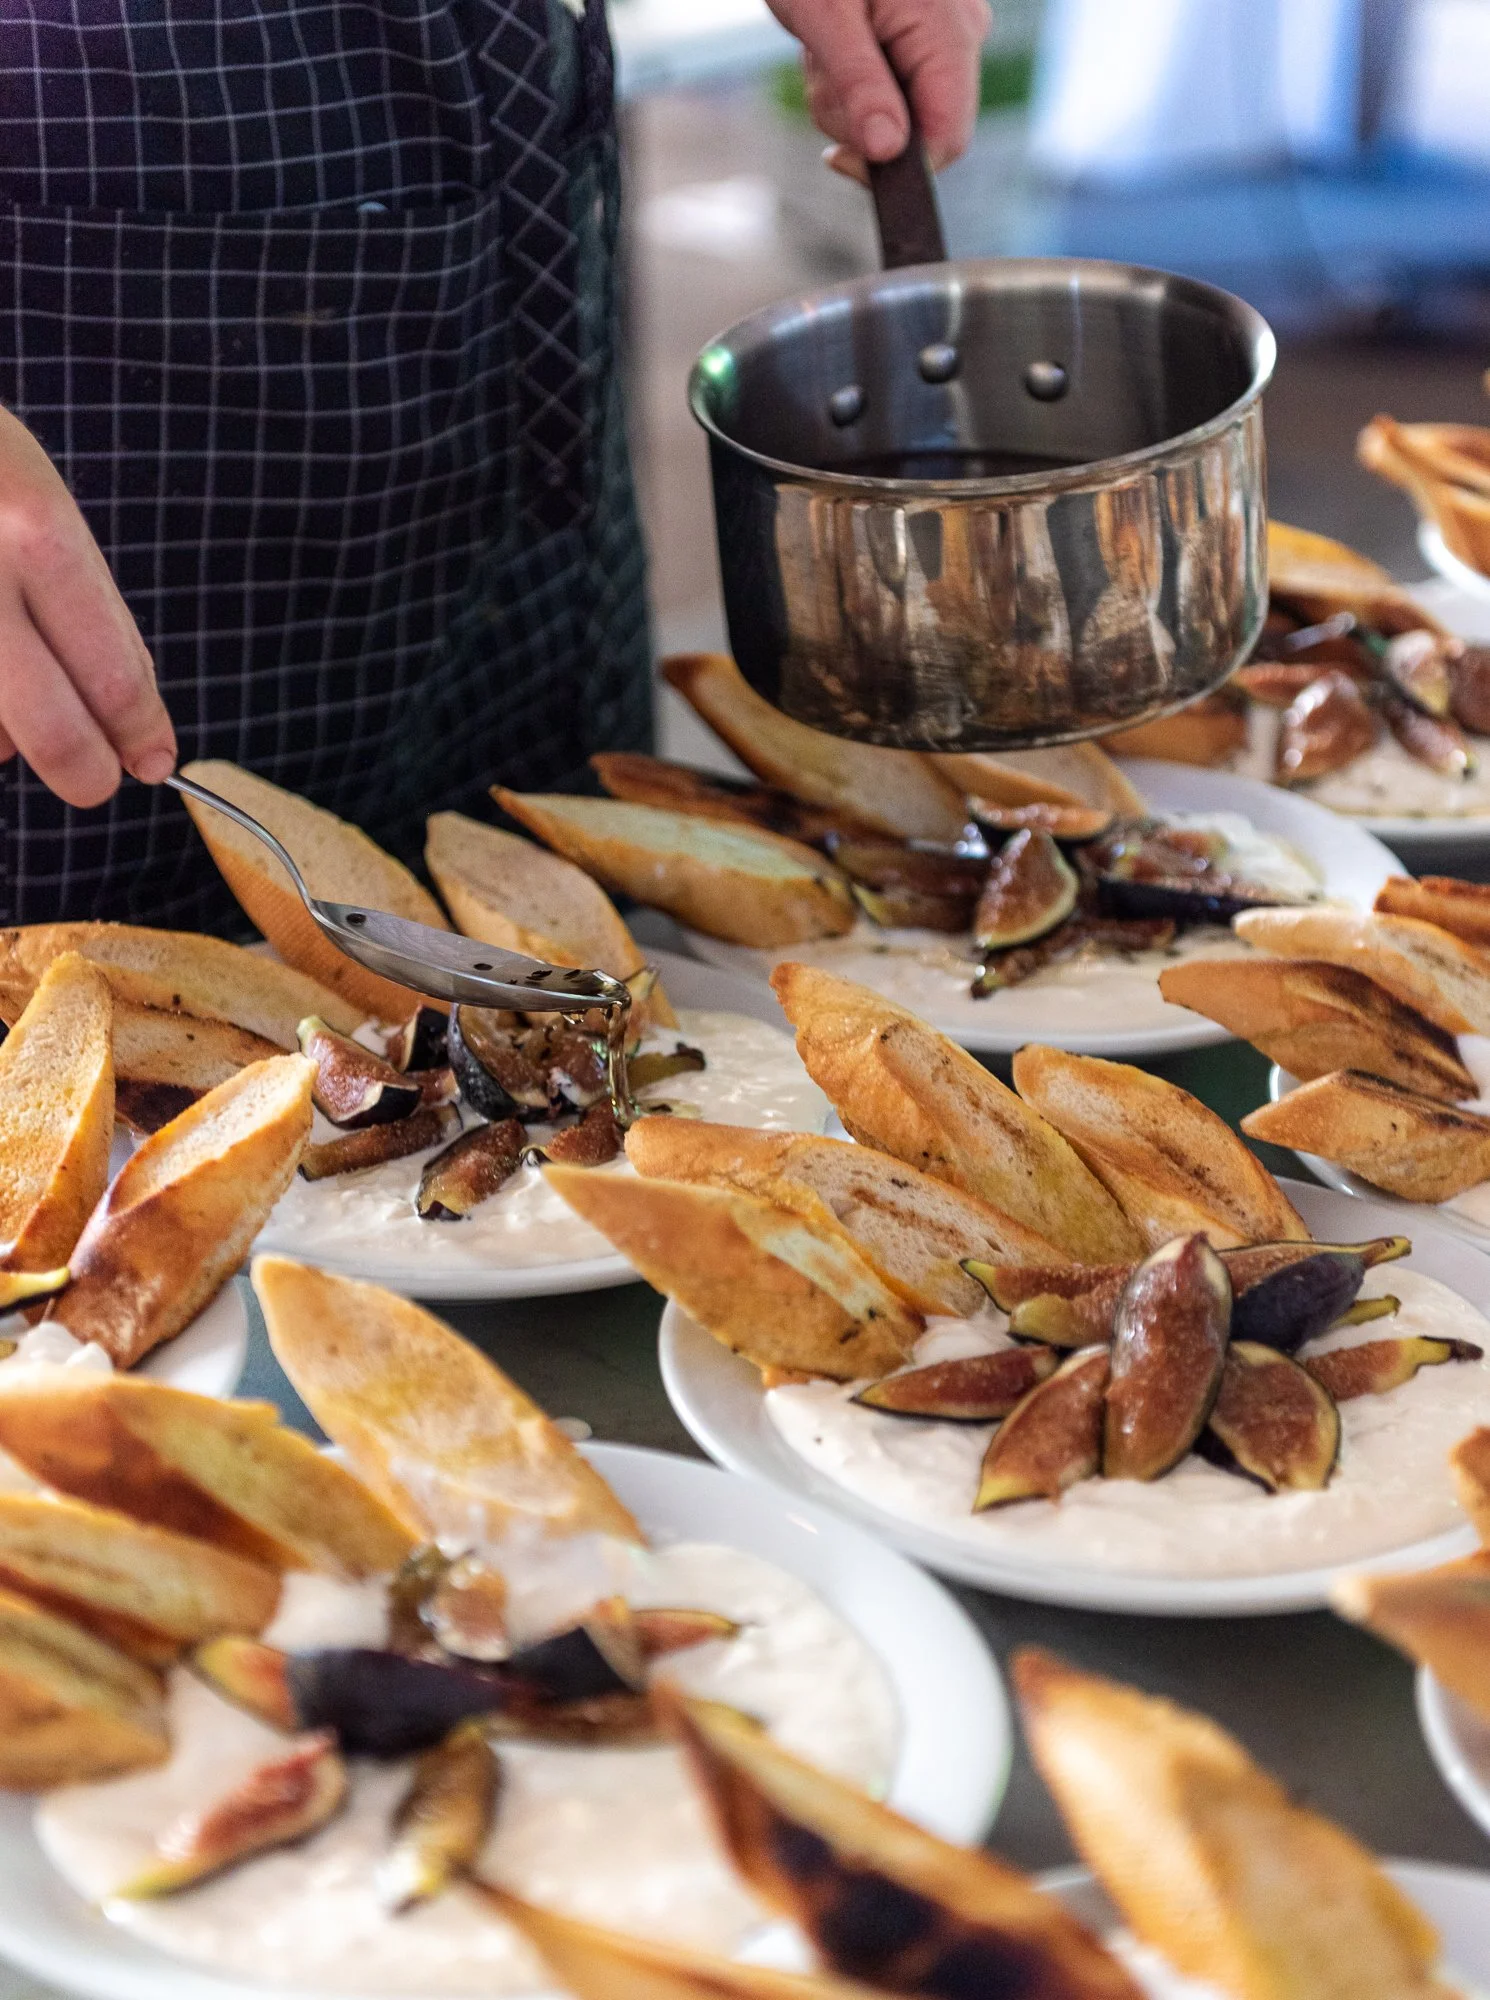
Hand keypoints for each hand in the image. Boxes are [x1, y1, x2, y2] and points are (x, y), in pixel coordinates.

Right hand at [0, 407, 173, 807]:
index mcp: (37, 531)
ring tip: (8, 666)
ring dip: (5, 733)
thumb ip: (93, 615)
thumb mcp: (43, 510)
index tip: (154, 761)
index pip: (114, 677)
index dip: (140, 737)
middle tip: (95, 779)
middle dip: (86, 772)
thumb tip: (135, 731)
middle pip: (55, 733)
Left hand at [766, 0, 989, 177]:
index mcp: (949, 30)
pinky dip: (861, 77)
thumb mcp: (826, 19)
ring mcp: (951, 31)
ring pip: (904, 112)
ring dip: (852, 98)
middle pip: (922, 130)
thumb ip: (860, 87)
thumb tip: (887, 151)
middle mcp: (964, 32)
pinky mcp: (930, 31)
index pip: (947, 139)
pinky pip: (899, 83)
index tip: (839, 158)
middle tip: (823, 73)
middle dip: (863, 122)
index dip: (897, 167)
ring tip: (827, 47)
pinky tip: (842, 40)